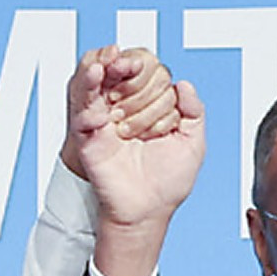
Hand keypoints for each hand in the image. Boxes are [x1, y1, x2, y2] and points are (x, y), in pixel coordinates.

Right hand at [63, 44, 203, 275]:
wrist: (147, 211)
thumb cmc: (169, 181)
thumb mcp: (193, 143)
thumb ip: (194, 112)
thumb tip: (184, 84)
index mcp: (149, 110)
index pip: (147, 78)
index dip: (146, 69)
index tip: (151, 72)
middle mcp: (125, 113)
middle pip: (118, 77)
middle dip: (122, 66)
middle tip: (127, 64)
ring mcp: (105, 125)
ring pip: (95, 90)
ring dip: (95, 73)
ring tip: (102, 65)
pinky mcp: (89, 140)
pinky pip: (83, 116)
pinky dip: (86, 101)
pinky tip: (94, 94)